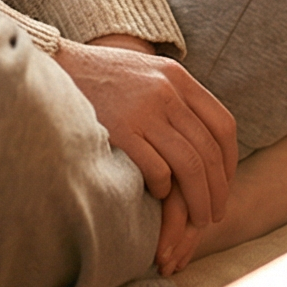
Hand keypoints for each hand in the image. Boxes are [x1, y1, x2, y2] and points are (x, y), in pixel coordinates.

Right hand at [49, 36, 238, 232]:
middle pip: (209, 151)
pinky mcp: (120, 131)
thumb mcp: (147, 73)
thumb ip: (176, 98)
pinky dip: (165, 189)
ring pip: (190, 166)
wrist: (56, 66)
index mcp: (176, 78)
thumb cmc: (101, 78)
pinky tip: (159, 196)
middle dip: (217, 190)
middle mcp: (166, 92)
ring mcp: (143, 111)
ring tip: (198, 220)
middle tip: (214, 215)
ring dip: (199, 200)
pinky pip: (158, 170)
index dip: (229, 161)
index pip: (222, 126)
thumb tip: (205, 139)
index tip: (224, 185)